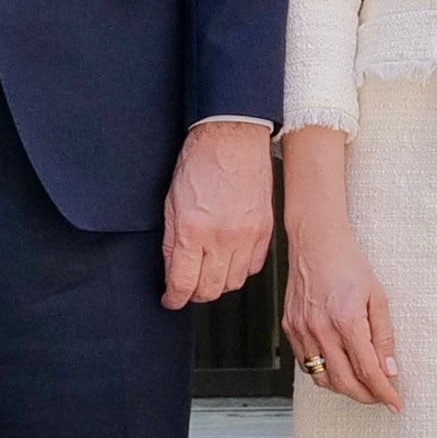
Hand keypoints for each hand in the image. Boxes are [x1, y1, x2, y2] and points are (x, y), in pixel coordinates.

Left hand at [160, 117, 274, 312]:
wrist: (232, 138)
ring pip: (234, 283)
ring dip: (219, 284)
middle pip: (210, 290)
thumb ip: (171, 241)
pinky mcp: (265, 231)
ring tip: (209, 273)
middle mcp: (223, 238)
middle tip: (187, 287)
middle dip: (194, 294)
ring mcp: (247, 236)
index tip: (171, 299)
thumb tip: (172, 270)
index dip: (174, 299)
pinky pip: (254, 267)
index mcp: (194, 231)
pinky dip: (241, 270)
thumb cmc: (200, 163)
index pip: (184, 284)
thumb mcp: (171, 202)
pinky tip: (230, 259)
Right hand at [277, 139, 398, 406]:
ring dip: (344, 388)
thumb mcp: (378, 297)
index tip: (395, 404)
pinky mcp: (290, 327)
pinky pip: (306, 363)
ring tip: (361, 385)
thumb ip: (384, 337)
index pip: (368, 370)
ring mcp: (301, 330)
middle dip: (365, 396)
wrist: (316, 243)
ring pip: (322, 378)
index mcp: (347, 320)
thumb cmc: (350, 265)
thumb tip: (390, 370)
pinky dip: (324, 373)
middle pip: (344, 382)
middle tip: (380, 397)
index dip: (384, 392)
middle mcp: (320, 329)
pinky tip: (338, 368)